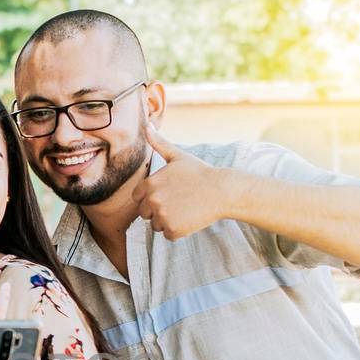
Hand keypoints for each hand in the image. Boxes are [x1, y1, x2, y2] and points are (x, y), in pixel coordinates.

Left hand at [132, 124, 237, 240]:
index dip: (151, 196)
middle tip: (178, 201)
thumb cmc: (200, 172)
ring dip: (168, 221)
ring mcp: (163, 216)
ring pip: (156, 225)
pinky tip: (190, 218)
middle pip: (145, 213)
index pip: (137, 198)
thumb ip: (159, 143)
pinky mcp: (174, 230)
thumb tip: (147, 124)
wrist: (222, 191)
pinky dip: (177, 230)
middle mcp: (152, 201)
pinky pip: (168, 235)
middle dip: (158, 210)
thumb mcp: (178, 156)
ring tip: (185, 208)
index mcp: (150, 184)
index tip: (168, 192)